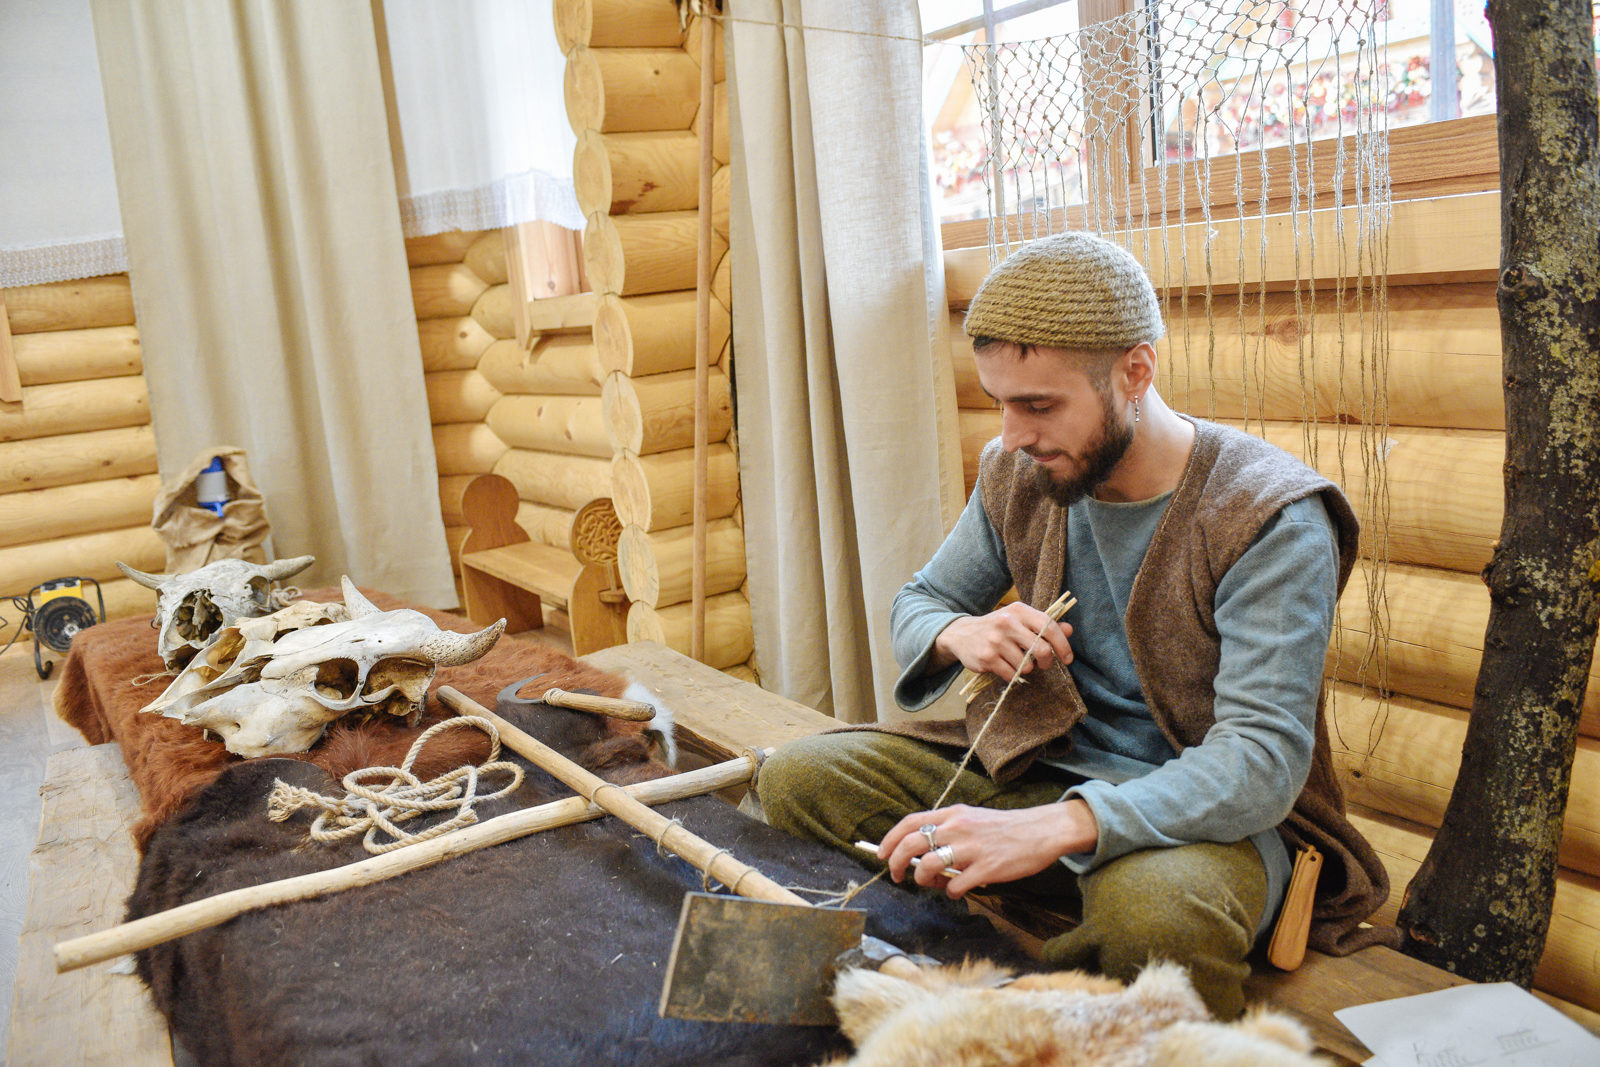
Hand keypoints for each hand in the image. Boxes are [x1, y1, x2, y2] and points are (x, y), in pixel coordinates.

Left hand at [876, 801, 1098, 899]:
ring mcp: (972, 848)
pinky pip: (955, 886)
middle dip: (896, 863)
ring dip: (923, 879)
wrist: (1041, 830)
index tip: (881, 854)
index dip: (889, 840)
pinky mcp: (987, 868)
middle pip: (911, 844)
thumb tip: (921, 854)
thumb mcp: (972, 819)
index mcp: (953, 814)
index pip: (910, 823)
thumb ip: (948, 831)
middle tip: (896, 875)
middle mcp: (958, 827)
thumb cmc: (1005, 828)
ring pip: (929, 866)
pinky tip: (958, 890)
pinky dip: (951, 893)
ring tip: (932, 883)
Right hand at [931, 602, 1073, 680]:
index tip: (1068, 658)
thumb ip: (1043, 626)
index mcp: (1018, 610)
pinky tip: (1004, 666)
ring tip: (1015, 660)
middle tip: (1043, 664)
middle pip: (1042, 649)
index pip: (1049, 626)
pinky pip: (1012, 674)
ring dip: (1025, 668)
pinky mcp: (987, 658)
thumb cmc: (997, 628)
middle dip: (1047, 661)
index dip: (1063, 645)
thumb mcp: (1019, 621)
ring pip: (1026, 665)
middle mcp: (1007, 622)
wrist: (960, 634)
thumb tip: (1069, 630)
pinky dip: (1012, 674)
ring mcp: (996, 641)